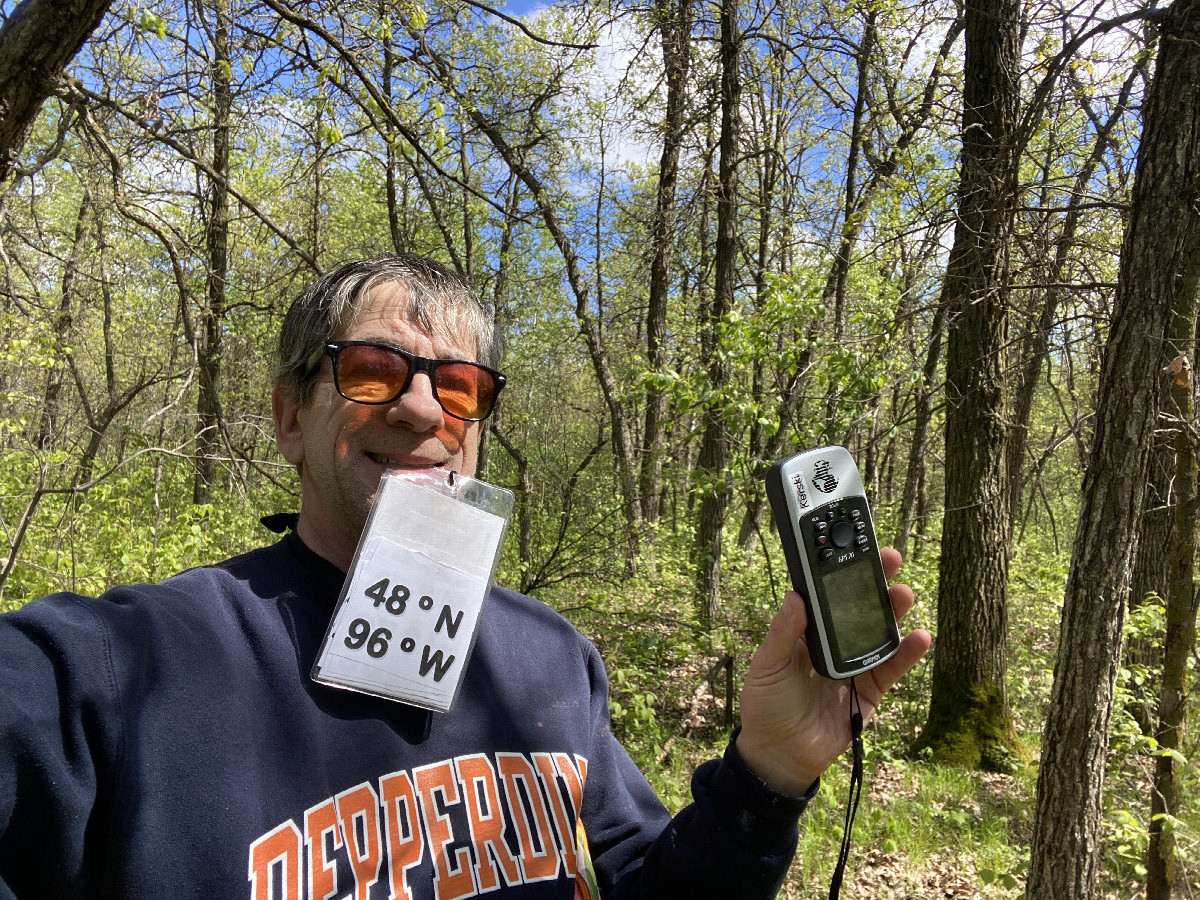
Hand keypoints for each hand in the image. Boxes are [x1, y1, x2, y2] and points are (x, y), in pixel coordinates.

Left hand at [734, 548, 931, 795]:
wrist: (780, 754)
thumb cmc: (766, 706)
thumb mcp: (767, 667)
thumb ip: (782, 635)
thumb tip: (795, 597)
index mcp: (806, 633)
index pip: (826, 597)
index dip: (839, 574)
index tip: (852, 551)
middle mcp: (833, 644)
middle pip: (858, 609)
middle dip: (873, 584)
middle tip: (889, 560)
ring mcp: (855, 667)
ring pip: (879, 633)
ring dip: (893, 613)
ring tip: (904, 593)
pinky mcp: (870, 692)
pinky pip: (892, 669)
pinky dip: (907, 654)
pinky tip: (919, 637)